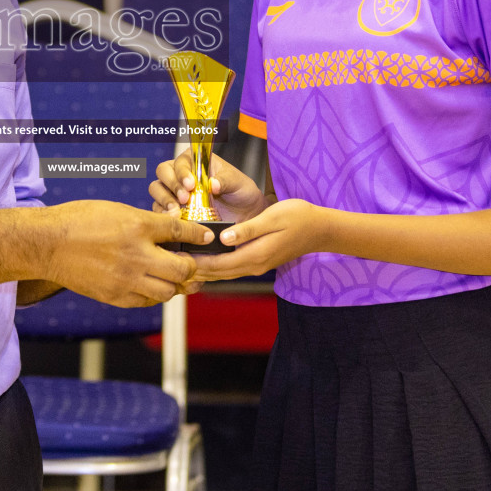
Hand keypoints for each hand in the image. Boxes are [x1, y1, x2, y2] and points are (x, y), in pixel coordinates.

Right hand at [43, 201, 211, 306]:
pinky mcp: (115, 296)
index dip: (198, 235)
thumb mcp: (117, 210)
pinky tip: (151, 284)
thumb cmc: (79, 220)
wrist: (48, 244)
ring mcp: (126, 279)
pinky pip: (147, 301)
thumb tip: (173, 228)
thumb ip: (147, 221)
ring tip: (174, 277)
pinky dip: (154, 294)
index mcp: (137, 227)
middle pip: (183, 269)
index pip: (180, 233)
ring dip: (175, 285)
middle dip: (191, 267)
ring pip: (168, 291)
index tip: (206, 238)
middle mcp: (136, 255)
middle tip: (190, 263)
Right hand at [150, 148, 269, 222]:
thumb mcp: (238, 183)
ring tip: (177, 212)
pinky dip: (164, 215)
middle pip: (163, 173)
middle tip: (184, 199)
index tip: (191, 185)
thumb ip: (226, 180)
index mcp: (195, 161)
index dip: (182, 172)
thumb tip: (213, 184)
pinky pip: (159, 209)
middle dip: (172, 185)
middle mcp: (181, 174)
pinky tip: (175, 220)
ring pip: (157, 190)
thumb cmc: (240, 192)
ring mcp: (174, 192)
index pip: (180, 161)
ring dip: (164, 200)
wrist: (244, 215)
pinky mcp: (172, 209)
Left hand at [188, 198, 323, 281]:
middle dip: (193, 269)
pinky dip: (214, 266)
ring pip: (222, 273)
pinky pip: (230, 268)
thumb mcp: (272, 217)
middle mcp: (253, 265)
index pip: (217, 265)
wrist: (321, 229)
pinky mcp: (258, 261)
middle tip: (169, 261)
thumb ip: (247, 230)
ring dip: (202, 269)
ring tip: (180, 262)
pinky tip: (202, 258)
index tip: (175, 255)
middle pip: (216, 273)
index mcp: (254, 255)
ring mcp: (256, 265)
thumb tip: (223, 239)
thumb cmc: (298, 218)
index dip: (194, 262)